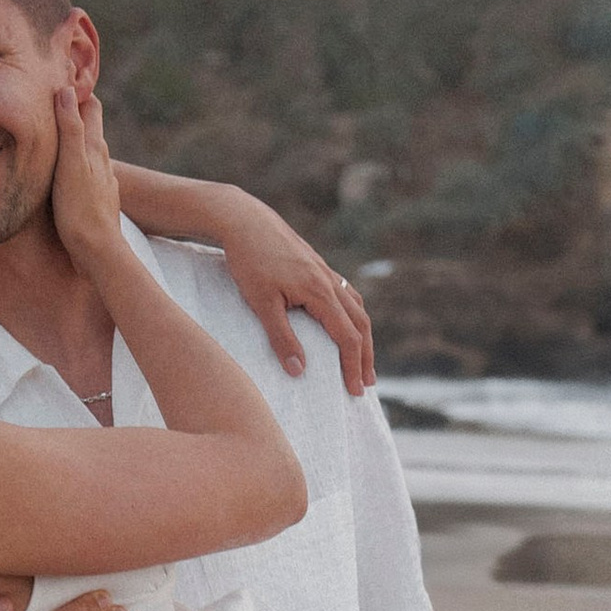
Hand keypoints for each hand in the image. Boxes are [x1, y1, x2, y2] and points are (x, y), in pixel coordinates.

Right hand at [48, 80, 125, 277]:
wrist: (99, 253)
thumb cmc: (80, 210)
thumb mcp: (70, 165)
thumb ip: (70, 128)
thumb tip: (66, 89)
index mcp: (95, 147)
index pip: (91, 104)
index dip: (79, 88)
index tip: (63, 74)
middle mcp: (102, 161)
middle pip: (91, 125)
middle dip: (76, 110)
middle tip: (56, 97)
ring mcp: (103, 181)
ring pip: (89, 151)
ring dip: (75, 139)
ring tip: (55, 133)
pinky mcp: (99, 200)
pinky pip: (87, 173)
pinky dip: (76, 164)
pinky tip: (66, 172)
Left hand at [204, 192, 378, 393]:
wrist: (244, 219)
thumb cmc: (249, 260)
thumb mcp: (261, 303)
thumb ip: (281, 338)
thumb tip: (299, 372)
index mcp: (320, 292)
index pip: (347, 337)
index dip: (353, 367)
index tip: (355, 391)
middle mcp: (330, 281)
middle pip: (361, 324)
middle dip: (365, 356)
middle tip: (366, 384)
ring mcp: (326, 271)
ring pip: (357, 307)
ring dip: (363, 335)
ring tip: (362, 358)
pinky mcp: (317, 266)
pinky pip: (346, 293)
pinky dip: (353, 314)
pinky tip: (345, 323)